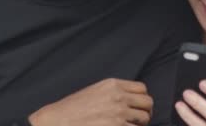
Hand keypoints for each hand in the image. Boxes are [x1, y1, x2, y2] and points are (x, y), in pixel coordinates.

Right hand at [29, 78, 152, 125]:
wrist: (57, 120)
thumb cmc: (73, 108)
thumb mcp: (95, 91)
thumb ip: (114, 92)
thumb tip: (130, 100)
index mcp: (113, 85)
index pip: (142, 89)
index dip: (142, 100)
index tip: (137, 107)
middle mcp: (118, 96)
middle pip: (147, 103)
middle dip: (144, 112)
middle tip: (137, 120)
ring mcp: (118, 113)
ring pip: (144, 119)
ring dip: (139, 125)